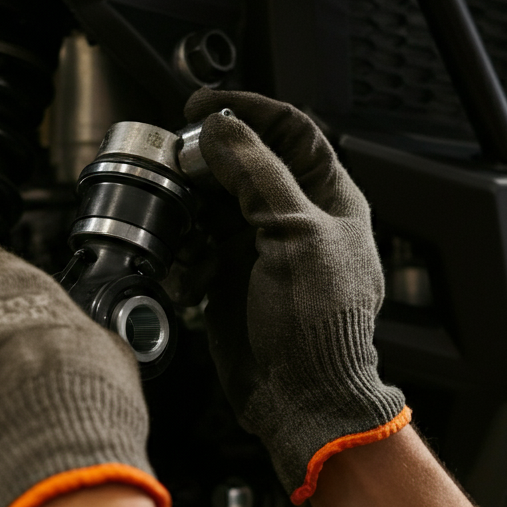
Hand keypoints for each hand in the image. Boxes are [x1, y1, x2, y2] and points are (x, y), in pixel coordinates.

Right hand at [184, 89, 408, 503]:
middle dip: (208, 161)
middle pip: (244, 162)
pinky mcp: (230, 275)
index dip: (248, 110)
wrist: (303, 399)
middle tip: (178, 163)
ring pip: (214, 202)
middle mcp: (294, 217)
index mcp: (327, 199)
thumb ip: (257, 175)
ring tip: (179, 220)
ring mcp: (259, 246)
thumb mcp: (293, 236)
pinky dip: (186, 252)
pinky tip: (191, 274)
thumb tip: (222, 129)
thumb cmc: (319, 327)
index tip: (203, 106)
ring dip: (191, 208)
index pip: (289, 131)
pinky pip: (198, 244)